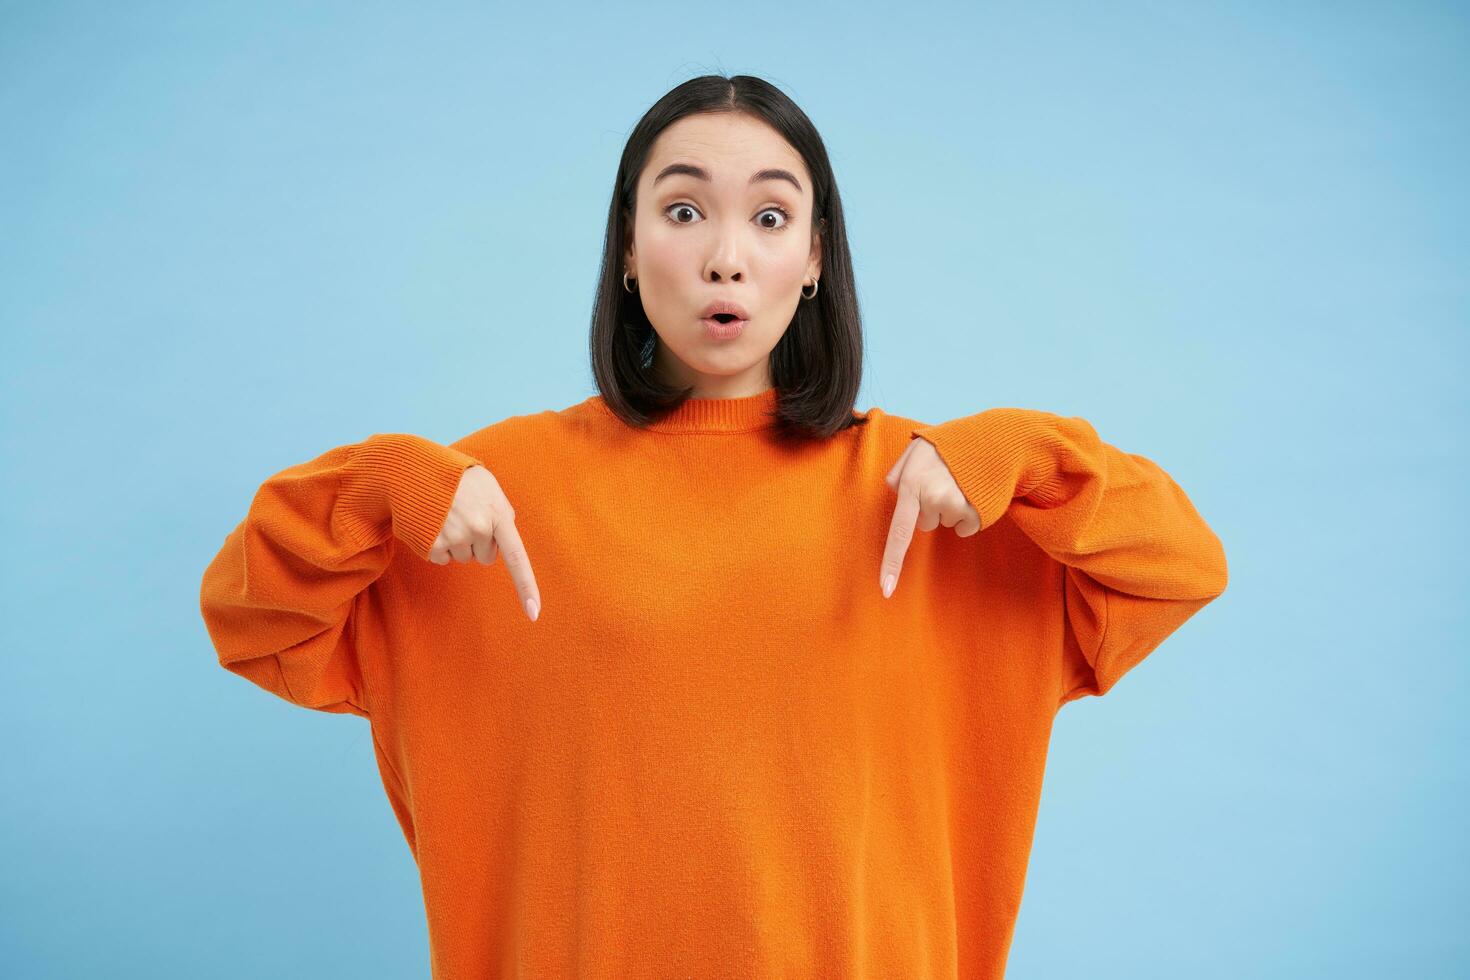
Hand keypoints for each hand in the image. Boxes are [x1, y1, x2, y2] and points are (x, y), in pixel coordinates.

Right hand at [429, 464, 542, 621]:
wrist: (416, 467)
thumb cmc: (458, 477)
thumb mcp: (490, 489)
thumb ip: (503, 514)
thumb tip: (505, 542)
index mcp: (498, 516)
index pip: (517, 558)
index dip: (526, 587)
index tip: (534, 613)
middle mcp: (478, 530)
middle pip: (485, 557)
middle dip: (478, 542)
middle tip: (465, 515)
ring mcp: (454, 538)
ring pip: (463, 558)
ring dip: (457, 541)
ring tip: (448, 515)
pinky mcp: (432, 545)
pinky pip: (443, 558)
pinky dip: (439, 545)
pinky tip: (434, 523)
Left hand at [879, 436, 980, 597]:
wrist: (991, 438)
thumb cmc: (948, 446)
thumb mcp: (915, 450)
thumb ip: (899, 472)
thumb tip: (896, 493)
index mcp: (911, 484)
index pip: (899, 531)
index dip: (892, 562)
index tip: (886, 590)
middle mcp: (932, 498)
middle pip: (924, 523)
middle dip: (931, 506)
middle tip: (944, 481)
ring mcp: (956, 506)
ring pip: (945, 524)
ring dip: (951, 507)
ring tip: (960, 482)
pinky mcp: (976, 514)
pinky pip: (964, 529)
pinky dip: (968, 516)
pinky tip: (972, 493)